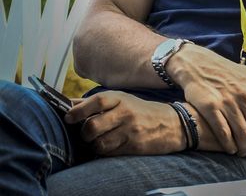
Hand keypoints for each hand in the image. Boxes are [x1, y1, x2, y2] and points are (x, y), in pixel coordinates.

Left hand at [65, 92, 183, 155]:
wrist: (172, 123)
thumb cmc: (141, 111)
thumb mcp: (122, 100)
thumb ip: (95, 102)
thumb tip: (68, 104)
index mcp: (121, 98)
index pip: (97, 101)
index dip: (80, 110)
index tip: (68, 117)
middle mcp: (125, 112)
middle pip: (94, 125)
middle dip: (84, 133)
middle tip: (85, 134)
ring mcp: (130, 130)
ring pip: (100, 143)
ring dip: (94, 145)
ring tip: (98, 141)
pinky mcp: (134, 146)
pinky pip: (111, 153)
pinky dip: (105, 152)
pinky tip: (110, 146)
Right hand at [166, 43, 245, 155]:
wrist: (200, 65)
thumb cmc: (232, 75)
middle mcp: (245, 94)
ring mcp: (228, 101)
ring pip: (243, 136)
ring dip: (244, 149)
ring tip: (243, 151)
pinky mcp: (210, 107)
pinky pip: (224, 134)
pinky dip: (229, 145)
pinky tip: (230, 147)